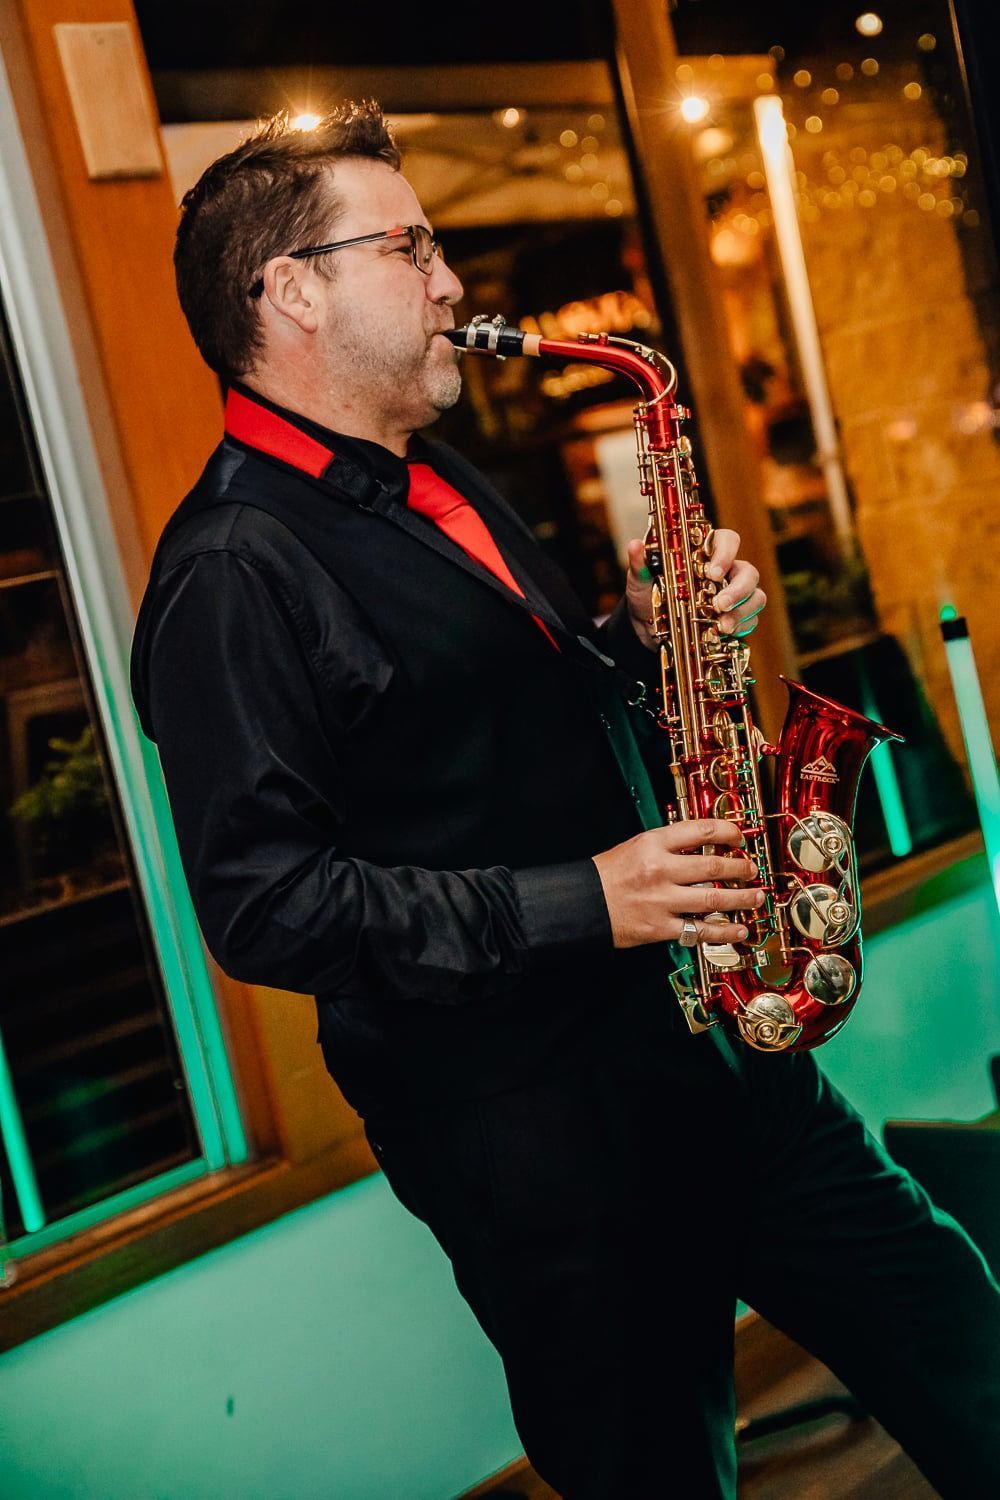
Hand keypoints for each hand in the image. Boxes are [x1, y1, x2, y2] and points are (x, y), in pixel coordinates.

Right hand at [591, 819, 763, 948]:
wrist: (582, 903)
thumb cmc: (607, 875)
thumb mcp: (636, 846)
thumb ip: (669, 845)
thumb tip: (705, 845)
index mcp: (653, 843)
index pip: (701, 830)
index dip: (728, 832)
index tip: (739, 838)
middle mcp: (660, 870)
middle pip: (714, 866)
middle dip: (741, 868)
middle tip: (751, 869)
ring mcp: (662, 900)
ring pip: (714, 899)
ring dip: (742, 898)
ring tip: (756, 897)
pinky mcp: (660, 927)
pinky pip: (700, 930)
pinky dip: (724, 931)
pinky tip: (739, 930)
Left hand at [624, 530, 766, 647]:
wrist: (648, 628)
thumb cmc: (649, 594)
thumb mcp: (641, 580)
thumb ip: (641, 564)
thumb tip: (635, 546)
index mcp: (707, 552)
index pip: (728, 541)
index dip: (725, 554)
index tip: (712, 573)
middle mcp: (727, 571)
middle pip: (748, 572)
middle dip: (738, 589)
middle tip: (719, 604)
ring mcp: (735, 594)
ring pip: (755, 596)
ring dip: (742, 611)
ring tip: (722, 626)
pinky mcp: (737, 617)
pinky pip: (750, 620)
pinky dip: (740, 627)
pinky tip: (723, 634)